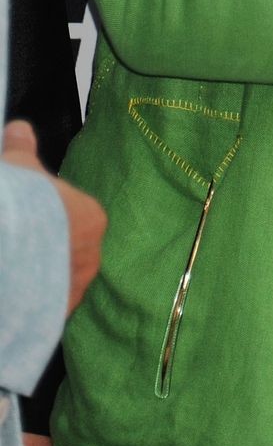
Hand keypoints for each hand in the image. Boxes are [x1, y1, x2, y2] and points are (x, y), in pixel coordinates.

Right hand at [3, 120, 106, 314]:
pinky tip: (10, 292)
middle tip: (16, 244)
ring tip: (11, 271)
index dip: (47, 217)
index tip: (25, 218)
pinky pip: (43, 309)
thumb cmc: (18, 204)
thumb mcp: (19, 167)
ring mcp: (72, 290)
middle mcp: (90, 257)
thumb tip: (19, 128)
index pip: (74, 218)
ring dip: (36, 280)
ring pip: (56, 284)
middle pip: (67, 252)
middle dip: (43, 252)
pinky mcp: (52, 317)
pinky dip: (29, 303)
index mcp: (91, 219)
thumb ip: (22, 148)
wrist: (5, 248)